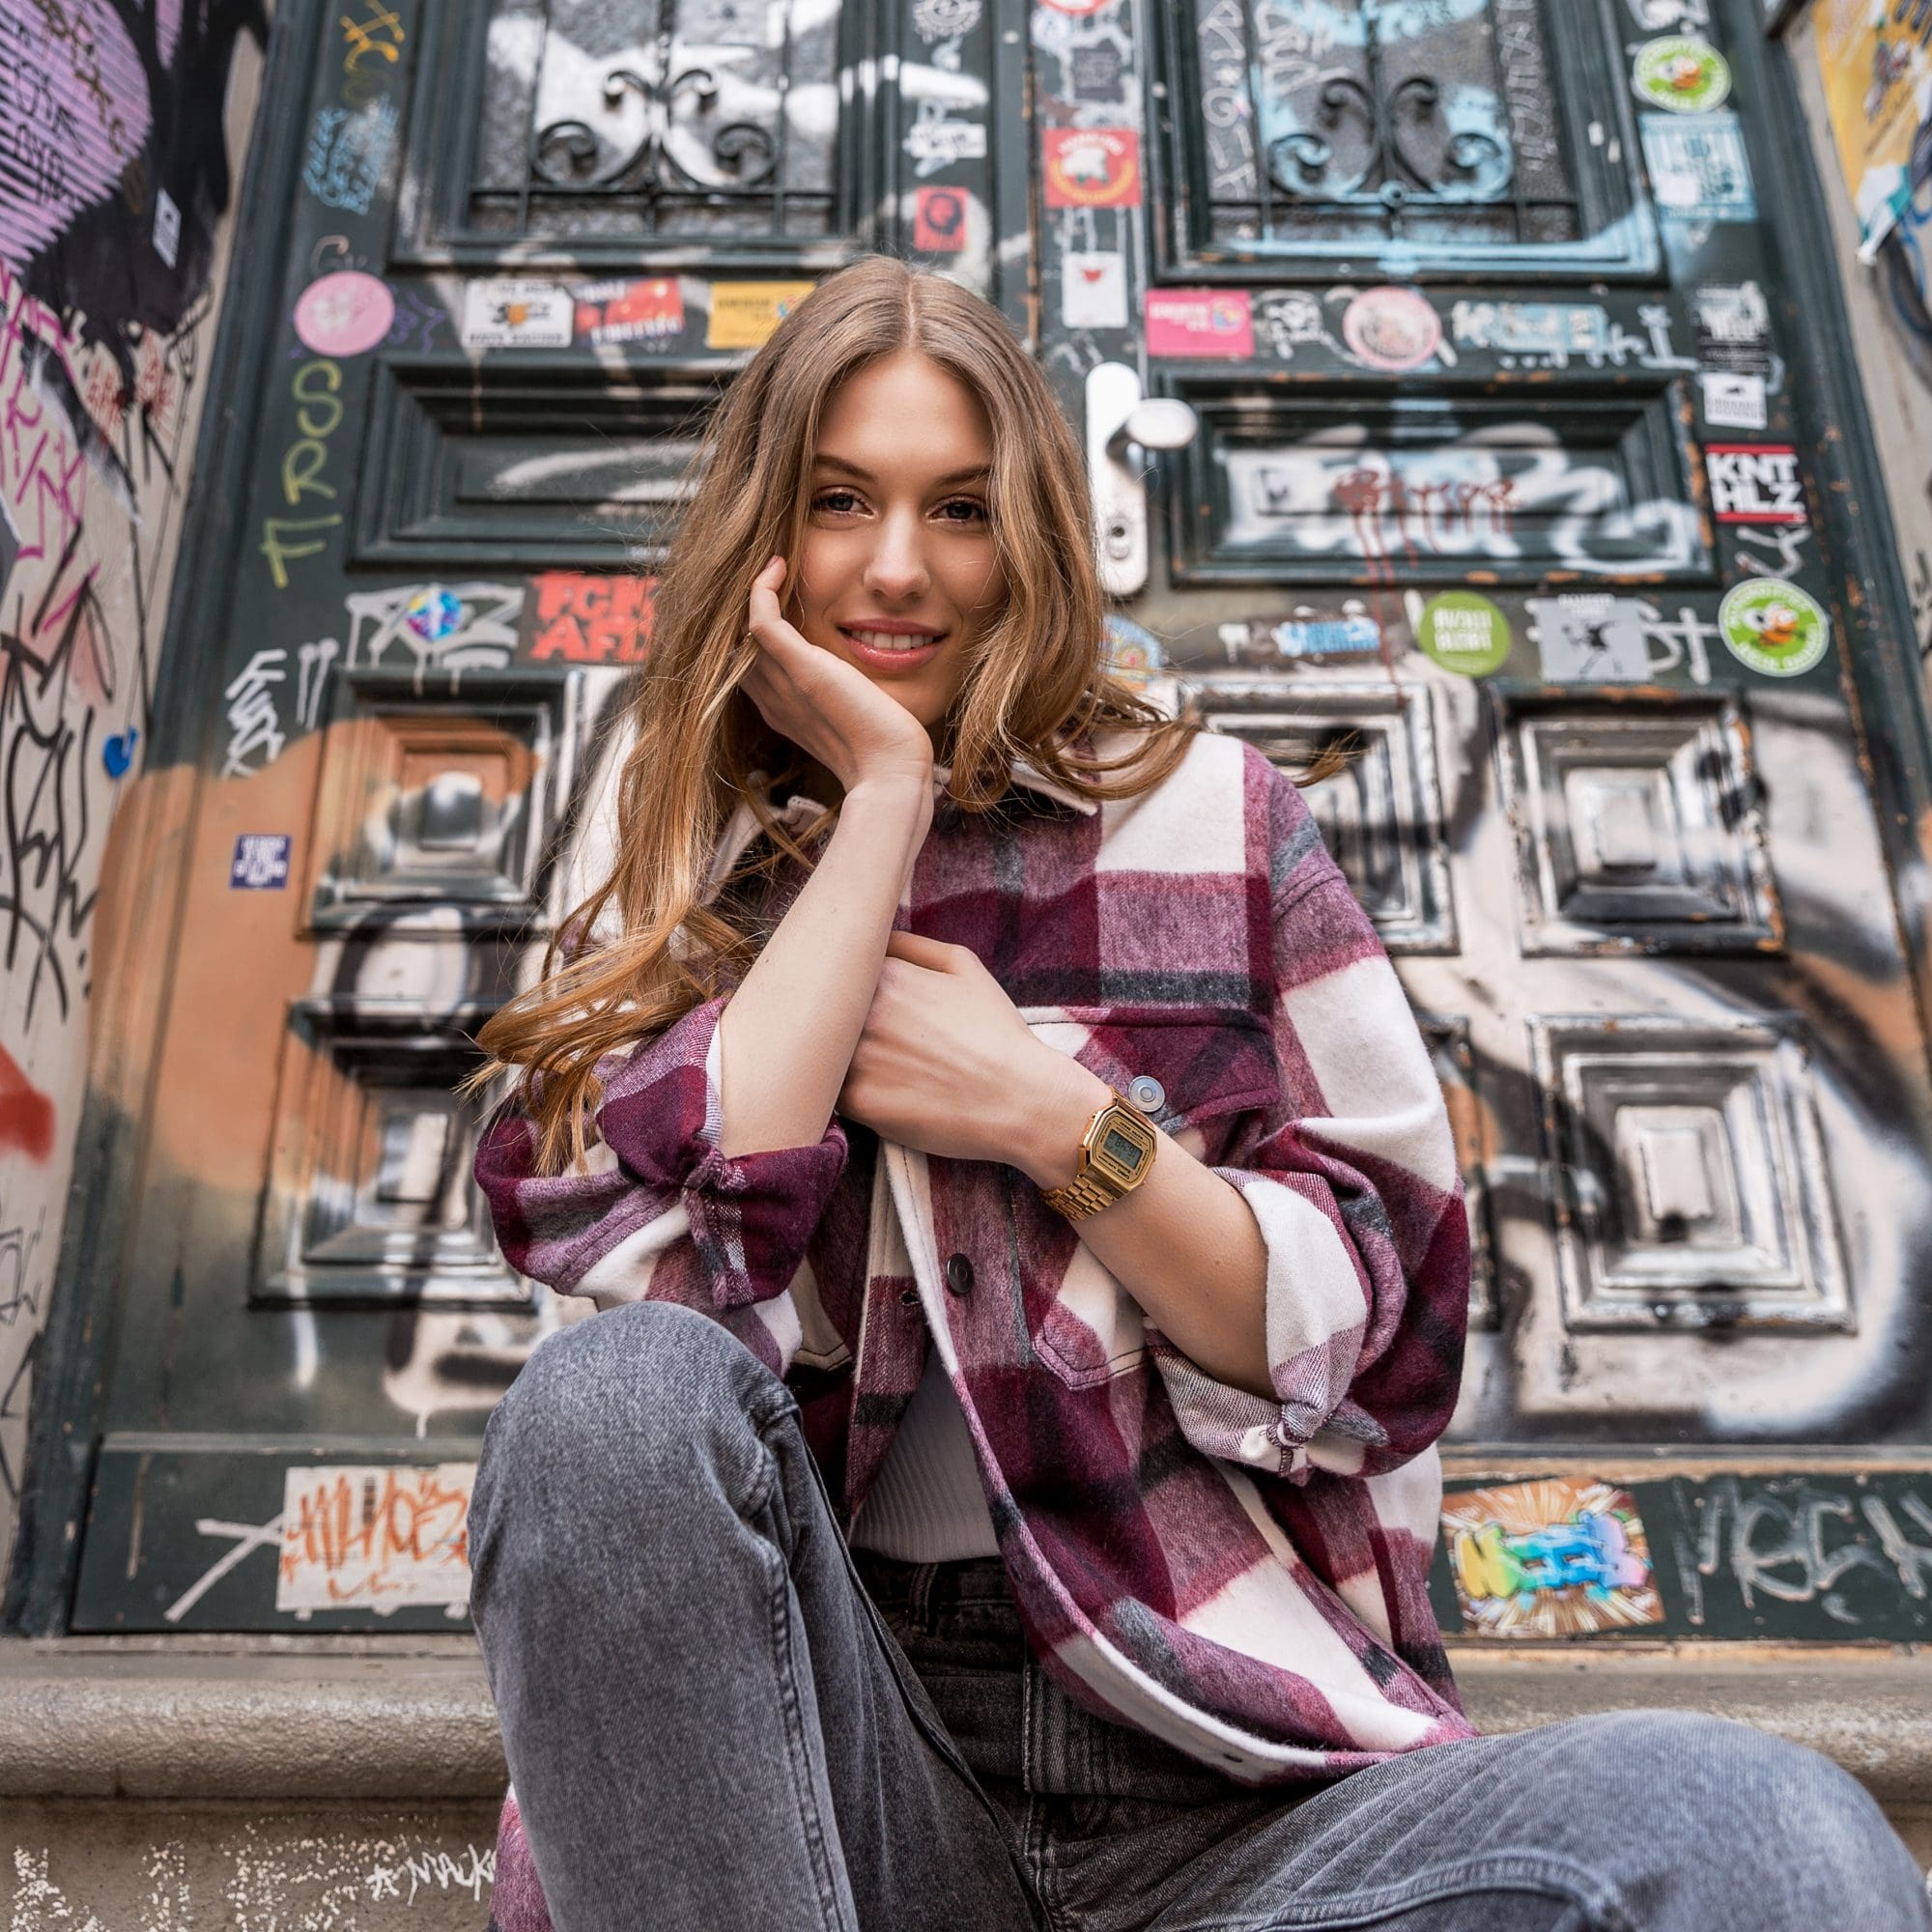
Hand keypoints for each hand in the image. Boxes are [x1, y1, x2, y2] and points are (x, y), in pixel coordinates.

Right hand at [740, 557, 934, 794]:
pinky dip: (762, 588)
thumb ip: (844, 695)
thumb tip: (857, 677)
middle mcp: (772, 698)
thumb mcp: (855, 716)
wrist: (890, 771)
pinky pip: (760, 620)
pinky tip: (778, 566)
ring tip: (771, 565)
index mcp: (782, 712)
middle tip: (767, 573)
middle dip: (743, 608)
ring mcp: (782, 684)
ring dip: (751, 591)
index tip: (777, 597)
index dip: (752, 630)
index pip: (747, 664)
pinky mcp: (800, 669)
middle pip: (734, 645)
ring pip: (740, 629)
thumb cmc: (884, 749)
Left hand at [837, 933, 1108, 1173]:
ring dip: (835, 1061)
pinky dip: (848, 1096)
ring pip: (822, 1055)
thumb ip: (911, 945)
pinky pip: (831, 1095)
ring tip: (874, 1071)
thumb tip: (873, 938)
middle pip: (821, 1014)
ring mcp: (856, 1057)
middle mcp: (862, 1010)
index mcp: (883, 974)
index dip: (844, 993)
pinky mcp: (858, 1101)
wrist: (1021, 1098)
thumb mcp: (965, 967)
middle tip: (866, 1042)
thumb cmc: (997, 1032)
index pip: (834, 974)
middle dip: (834, 1025)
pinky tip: (882, 1097)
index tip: (859, 1009)